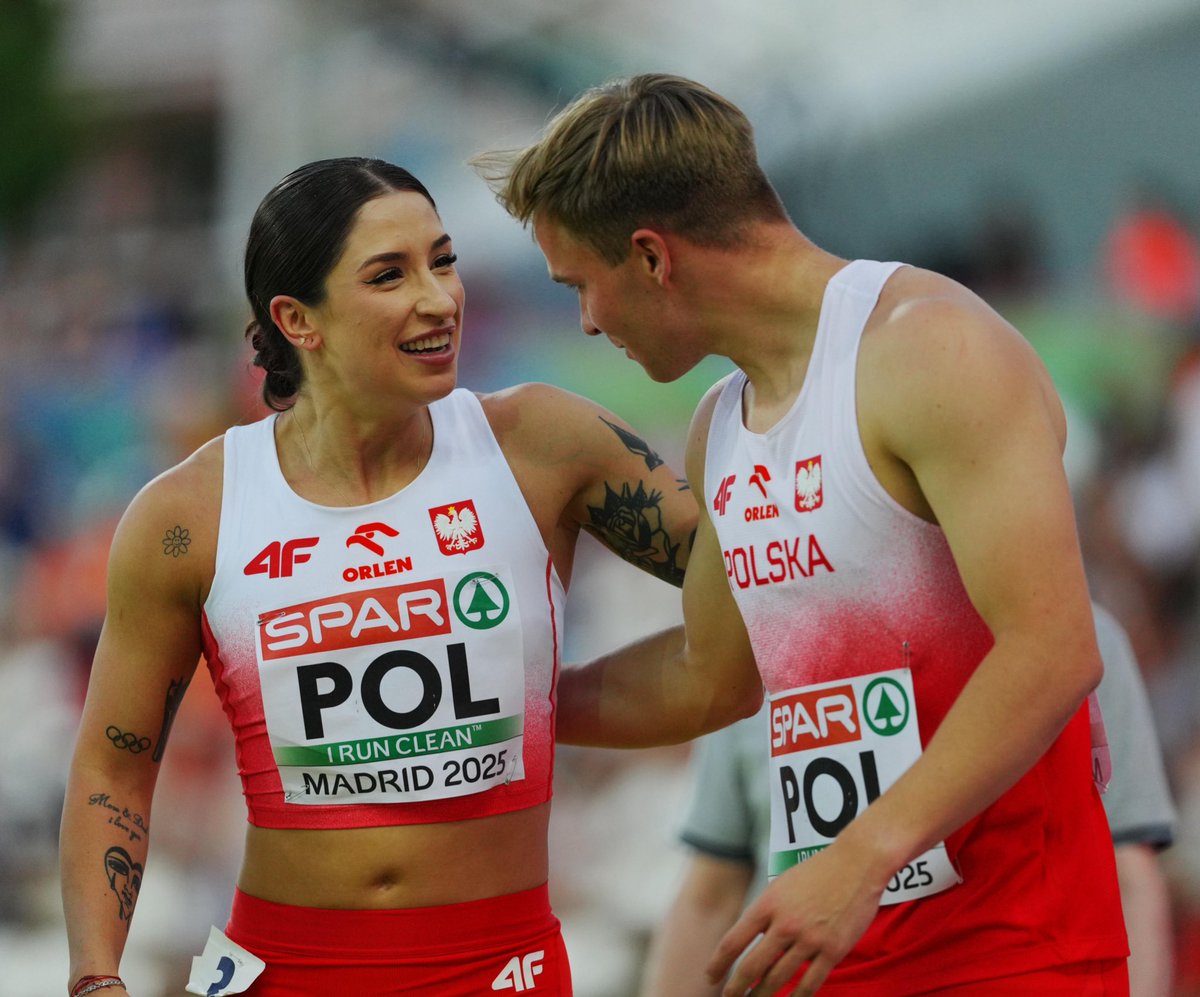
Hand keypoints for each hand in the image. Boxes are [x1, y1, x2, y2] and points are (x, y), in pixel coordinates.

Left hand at [707, 843, 884, 995]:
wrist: (856, 864)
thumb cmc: (818, 872)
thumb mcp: (781, 885)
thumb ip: (767, 912)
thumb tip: (750, 938)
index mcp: (767, 904)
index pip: (733, 941)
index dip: (718, 964)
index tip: (710, 976)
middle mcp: (785, 924)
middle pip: (751, 966)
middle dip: (736, 987)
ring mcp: (809, 939)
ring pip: (778, 979)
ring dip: (762, 995)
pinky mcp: (832, 951)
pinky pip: (810, 983)